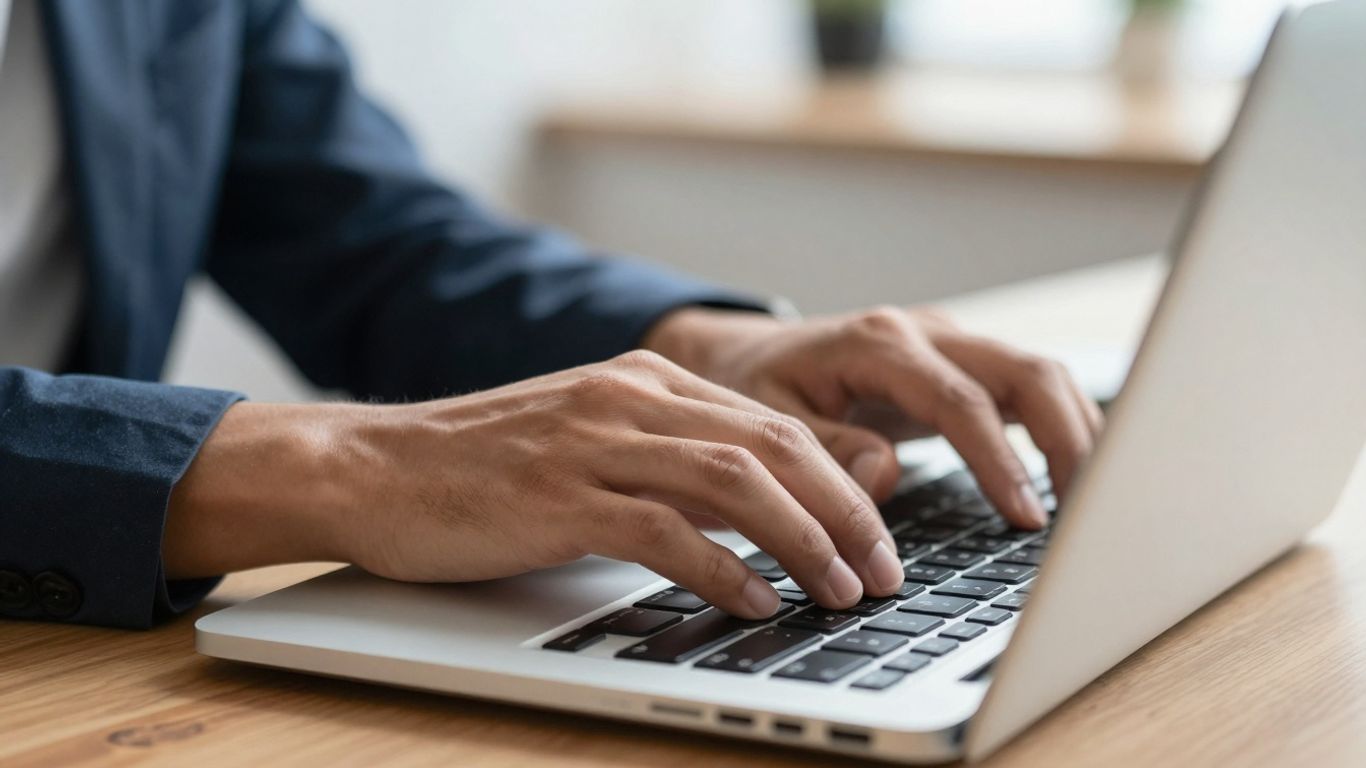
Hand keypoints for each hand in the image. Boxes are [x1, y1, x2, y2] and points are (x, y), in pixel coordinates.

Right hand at [165, 351, 905, 617]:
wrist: (373, 466)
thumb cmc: (482, 468)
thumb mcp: (590, 444)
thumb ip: (668, 464)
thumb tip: (755, 517)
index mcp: (645, 382)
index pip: (775, 423)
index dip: (842, 480)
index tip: (878, 535)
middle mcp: (629, 399)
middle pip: (774, 446)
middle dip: (846, 512)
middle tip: (883, 570)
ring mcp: (593, 442)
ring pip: (735, 481)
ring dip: (803, 540)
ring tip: (840, 590)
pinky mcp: (557, 495)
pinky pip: (663, 530)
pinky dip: (722, 569)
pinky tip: (755, 602)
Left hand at [645, 306, 1103, 527]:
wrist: (744, 355)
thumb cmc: (754, 388)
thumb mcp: (766, 422)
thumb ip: (824, 451)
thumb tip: (884, 480)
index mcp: (877, 344)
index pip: (959, 400)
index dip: (998, 460)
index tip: (1025, 517)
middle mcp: (923, 334)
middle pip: (1024, 371)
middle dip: (1066, 439)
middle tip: (1086, 511)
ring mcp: (948, 344)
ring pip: (1038, 373)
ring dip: (1074, 432)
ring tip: (1093, 501)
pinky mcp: (960, 365)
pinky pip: (1025, 388)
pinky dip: (1057, 428)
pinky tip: (1073, 476)